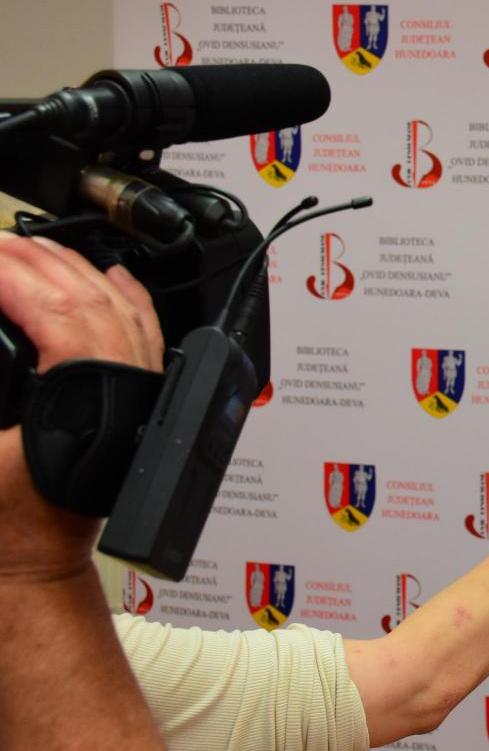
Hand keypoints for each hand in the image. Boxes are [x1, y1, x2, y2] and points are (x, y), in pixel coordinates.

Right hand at [0, 235, 164, 582]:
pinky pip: (144, 335)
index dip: (12, 275)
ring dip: (75, 271)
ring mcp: (141, 395)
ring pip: (121, 310)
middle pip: (91, 300)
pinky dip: (126, 298)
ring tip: (33, 249)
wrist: (36, 568)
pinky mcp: (141, 404)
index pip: (57, 310)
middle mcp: (130, 390)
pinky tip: (111, 276)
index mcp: (90, 397)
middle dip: (39, 262)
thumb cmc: (7, 527)